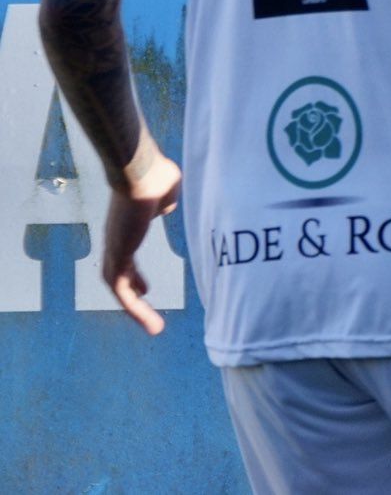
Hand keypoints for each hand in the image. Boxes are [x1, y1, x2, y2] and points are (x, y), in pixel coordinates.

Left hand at [104, 154, 181, 335]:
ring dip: (136, 310)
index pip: (126, 258)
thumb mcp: (167, 193)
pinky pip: (122, 290)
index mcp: (127, 227)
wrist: (141, 172)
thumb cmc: (155, 175)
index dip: (134, 276)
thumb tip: (165, 207)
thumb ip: (165, 202)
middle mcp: (116, 241)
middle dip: (132, 295)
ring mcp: (114, 249)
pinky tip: (150, 322)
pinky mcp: (118, 256)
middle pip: (118, 276)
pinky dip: (134, 309)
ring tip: (154, 328)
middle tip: (147, 314)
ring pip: (119, 288)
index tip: (145, 290)